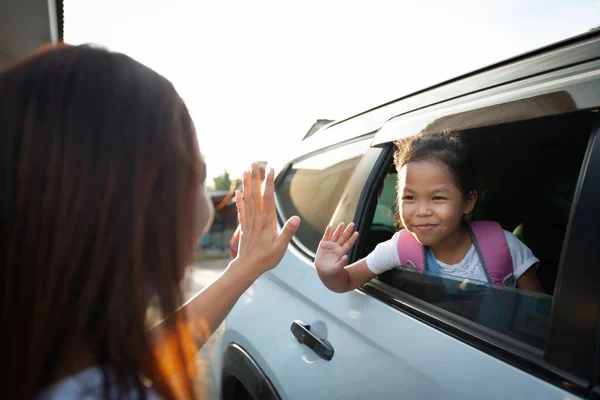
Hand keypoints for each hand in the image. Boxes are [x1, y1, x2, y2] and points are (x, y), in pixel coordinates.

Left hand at [232, 163, 300, 277]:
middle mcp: (257, 218)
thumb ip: (288, 232)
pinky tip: (238, 191)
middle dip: (255, 178)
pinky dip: (239, 200)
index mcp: (267, 221)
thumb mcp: (281, 248)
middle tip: (254, 163)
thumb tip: (296, 218)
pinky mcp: (244, 227)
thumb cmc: (266, 259)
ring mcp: (249, 222)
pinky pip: (241, 210)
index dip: (269, 182)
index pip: (268, 197)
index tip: (270, 169)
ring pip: (247, 199)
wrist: (247, 267)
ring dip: (246, 184)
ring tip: (245, 171)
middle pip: (256, 194)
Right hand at [315, 222, 358, 276]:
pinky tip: (330, 226)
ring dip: (339, 229)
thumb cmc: (332, 270)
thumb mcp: (337, 268)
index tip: (357, 233)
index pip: (349, 243)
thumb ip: (342, 262)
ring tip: (342, 223)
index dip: (352, 238)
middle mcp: (337, 247)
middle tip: (353, 223)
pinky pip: (326, 236)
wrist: (323, 270)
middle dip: (348, 230)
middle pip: (343, 237)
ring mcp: (330, 245)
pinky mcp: (323, 244)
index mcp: (342, 252)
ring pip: (336, 235)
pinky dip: (327, 231)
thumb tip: (346, 256)